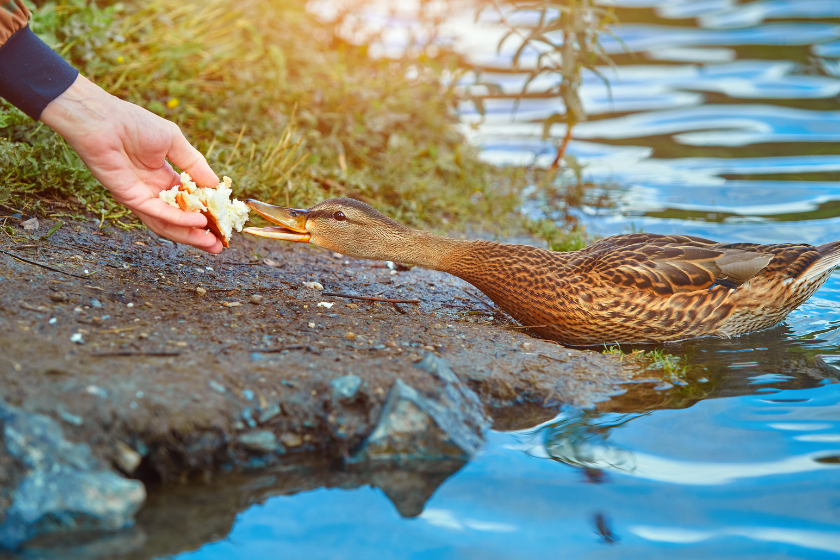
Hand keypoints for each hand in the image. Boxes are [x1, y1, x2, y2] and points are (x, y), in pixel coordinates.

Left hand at [40, 75, 222, 252]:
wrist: (103, 120)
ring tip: (212, 244)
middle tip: (220, 245)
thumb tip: (215, 185)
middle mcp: (153, 191)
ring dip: (190, 234)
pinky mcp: (130, 198)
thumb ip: (195, 165)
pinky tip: (197, 222)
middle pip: (179, 220)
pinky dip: (178, 219)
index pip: (188, 202)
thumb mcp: (175, 142)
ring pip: (168, 223)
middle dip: (200, 234)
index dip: (206, 213)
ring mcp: (141, 197)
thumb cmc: (135, 124)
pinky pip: (158, 213)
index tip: (223, 223)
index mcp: (164, 178)